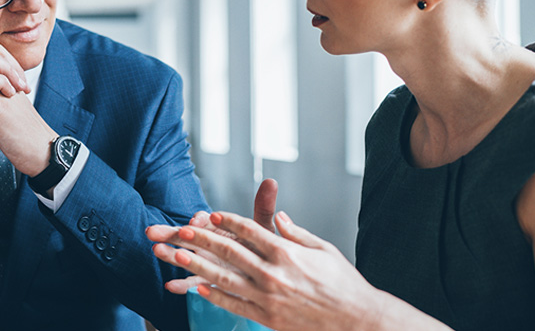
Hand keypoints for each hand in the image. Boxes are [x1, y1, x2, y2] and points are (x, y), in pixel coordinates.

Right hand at [146, 178, 279, 293]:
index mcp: (219, 228)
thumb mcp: (263, 228)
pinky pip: (192, 283)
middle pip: (186, 236)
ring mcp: (206, 261)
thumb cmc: (262, 247)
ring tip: (157, 251)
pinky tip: (170, 287)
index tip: (196, 220)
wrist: (264, 271)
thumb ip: (263, 207)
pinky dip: (181, 285)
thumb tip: (270, 182)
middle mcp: (209, 243)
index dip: (200, 220)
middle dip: (170, 233)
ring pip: (185, 257)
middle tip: (153, 231)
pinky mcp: (207, 279)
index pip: (206, 221)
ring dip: (170, 255)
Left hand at [151, 210, 387, 330]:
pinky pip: (235, 305)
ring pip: (225, 279)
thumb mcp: (323, 249)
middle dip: (203, 239)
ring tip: (178, 257)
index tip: (211, 214)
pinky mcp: (267, 317)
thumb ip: (296, 232)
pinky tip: (199, 288)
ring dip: (198, 266)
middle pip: (230, 252)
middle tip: (181, 230)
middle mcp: (274, 273)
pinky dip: (216, 297)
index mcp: (287, 252)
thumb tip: (279, 216)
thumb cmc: (343, 282)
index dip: (228, 221)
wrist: (356, 320)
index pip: (250, 230)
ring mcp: (268, 297)